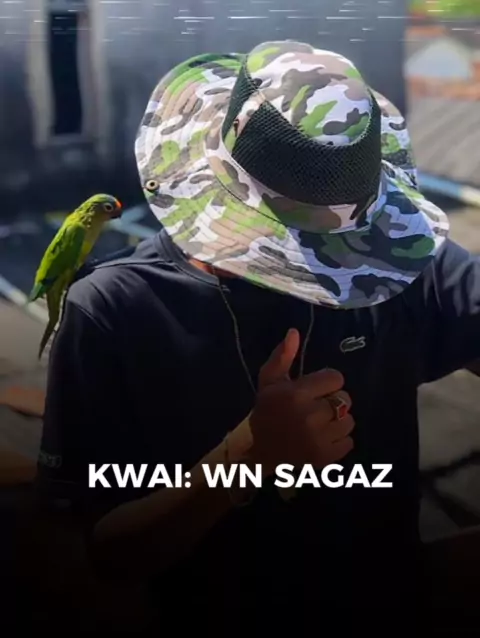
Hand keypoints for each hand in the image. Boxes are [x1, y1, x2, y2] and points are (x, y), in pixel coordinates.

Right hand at [250, 329, 353, 471]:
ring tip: (320, 424)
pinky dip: (339, 441)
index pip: (336, 378)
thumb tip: (294, 332)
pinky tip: (322, 439)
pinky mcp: (326, 457)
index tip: (314, 390)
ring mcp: (320, 439)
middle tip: (316, 408)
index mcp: (297, 394)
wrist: (259, 451)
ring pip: (349, 421)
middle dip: (333, 402)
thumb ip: (283, 356)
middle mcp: (310, 415)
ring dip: (337, 421)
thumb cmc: (266, 411)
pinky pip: (349, 442)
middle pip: (345, 399)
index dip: (326, 383)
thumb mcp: (269, 381)